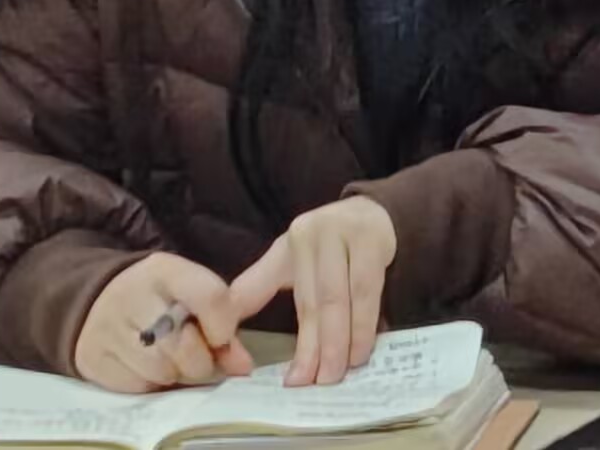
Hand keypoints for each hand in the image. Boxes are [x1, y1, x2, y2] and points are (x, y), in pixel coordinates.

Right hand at [75, 253, 255, 392]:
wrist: (96, 304)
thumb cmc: (158, 299)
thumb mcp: (192, 291)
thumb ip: (225, 319)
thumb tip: (243, 365)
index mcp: (165, 270)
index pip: (210, 297)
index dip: (223, 327)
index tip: (222, 338)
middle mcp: (133, 294)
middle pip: (186, 345)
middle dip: (199, 359)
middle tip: (194, 352)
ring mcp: (108, 328)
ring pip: (163, 371)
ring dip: (175, 374)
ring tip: (169, 358)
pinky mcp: (93, 360)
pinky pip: (140, 387)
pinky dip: (151, 385)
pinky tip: (146, 367)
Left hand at [229, 196, 396, 386]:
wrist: (376, 214)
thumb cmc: (331, 246)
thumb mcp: (292, 259)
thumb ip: (259, 286)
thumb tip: (223, 324)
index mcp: (293, 241)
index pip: (288, 297)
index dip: (287, 337)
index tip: (288, 379)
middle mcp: (317, 233)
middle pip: (316, 301)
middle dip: (314, 349)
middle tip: (312, 384)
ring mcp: (348, 233)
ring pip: (341, 299)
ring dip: (340, 343)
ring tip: (335, 375)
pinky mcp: (375, 240)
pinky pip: (368, 292)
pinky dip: (364, 326)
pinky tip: (360, 352)